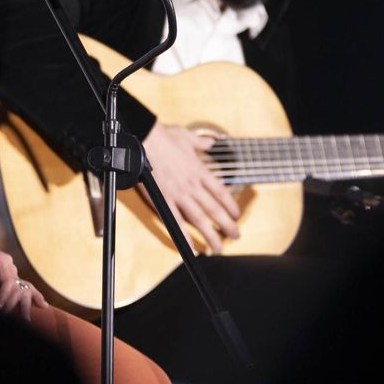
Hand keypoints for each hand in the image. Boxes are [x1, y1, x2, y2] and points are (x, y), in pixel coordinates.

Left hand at [0, 235, 46, 321]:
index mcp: (1, 260)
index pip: (9, 280)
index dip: (6, 296)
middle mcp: (9, 266)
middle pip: (19, 285)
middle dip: (19, 303)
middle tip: (20, 319)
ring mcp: (9, 272)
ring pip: (23, 287)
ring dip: (27, 302)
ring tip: (31, 318)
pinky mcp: (6, 277)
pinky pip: (19, 288)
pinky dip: (29, 296)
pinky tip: (41, 305)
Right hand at [142, 123, 240, 253]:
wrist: (146, 138)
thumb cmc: (165, 136)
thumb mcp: (188, 136)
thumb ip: (201, 143)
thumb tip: (210, 143)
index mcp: (199, 171)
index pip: (221, 193)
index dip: (231, 206)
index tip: (236, 215)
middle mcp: (192, 185)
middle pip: (214, 209)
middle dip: (227, 225)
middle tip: (235, 236)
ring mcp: (179, 194)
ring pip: (200, 219)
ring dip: (211, 235)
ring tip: (218, 248)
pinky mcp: (163, 199)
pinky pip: (176, 222)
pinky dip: (184, 236)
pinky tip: (192, 247)